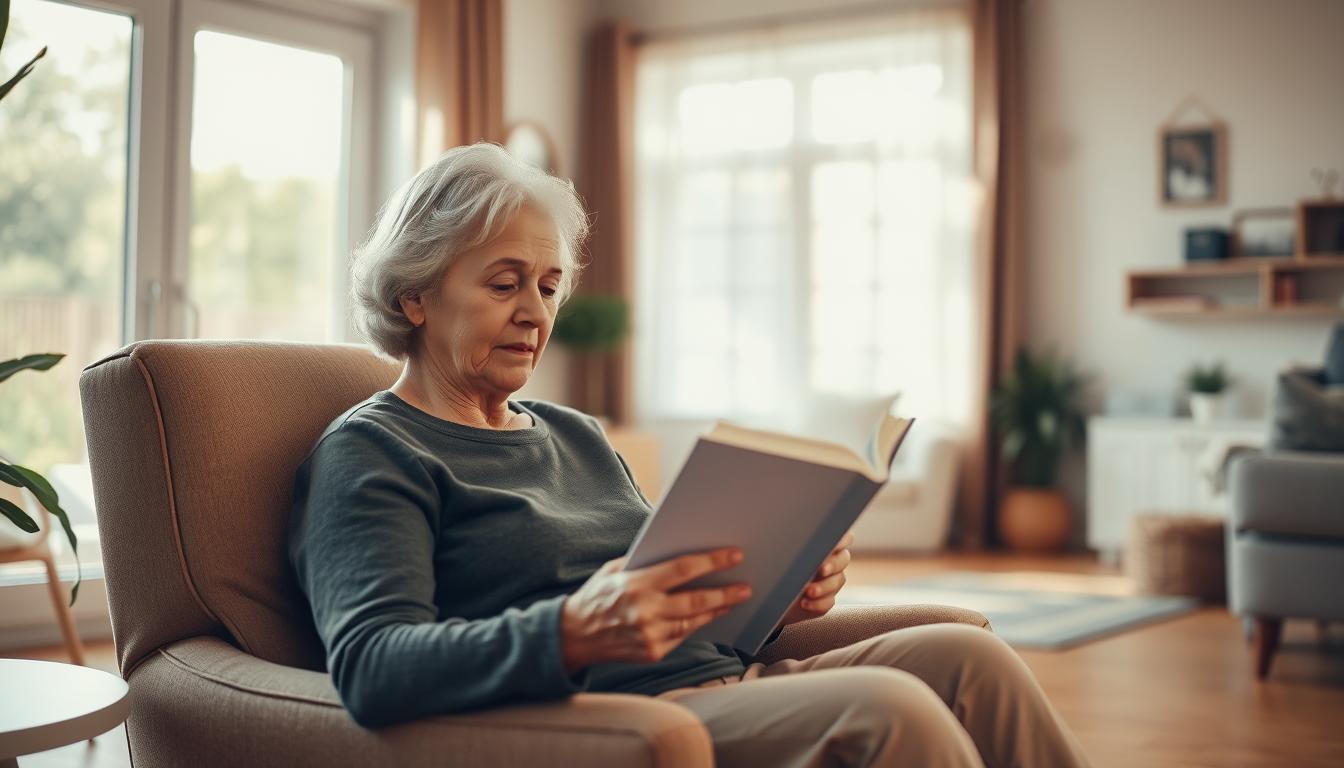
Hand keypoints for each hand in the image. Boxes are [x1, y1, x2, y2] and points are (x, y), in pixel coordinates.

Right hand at [560, 547, 751, 674]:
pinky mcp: (653, 652)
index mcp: (636, 584)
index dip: (712, 562)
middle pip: (696, 600)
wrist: (574, 636)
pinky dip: (697, 625)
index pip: (683, 570)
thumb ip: (644, 562)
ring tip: (734, 600)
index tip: (734, 556)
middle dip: (725, 592)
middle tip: (746, 586)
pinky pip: (683, 636)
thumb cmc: (596, 596)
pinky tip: (710, 615)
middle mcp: (645, 611)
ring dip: (717, 610)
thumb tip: (678, 550)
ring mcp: (650, 635)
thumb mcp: (614, 569)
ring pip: (694, 621)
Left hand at [778, 531, 852, 627]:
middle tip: (821, 569)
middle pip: (843, 558)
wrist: (769, 594)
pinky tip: (805, 603)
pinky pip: (829, 602)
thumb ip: (788, 544)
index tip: (832, 543)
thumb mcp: (778, 553)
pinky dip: (818, 603)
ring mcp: (830, 581)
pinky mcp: (826, 600)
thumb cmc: (773, 567)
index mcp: (822, 545)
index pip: (842, 537)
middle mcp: (830, 562)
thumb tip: (786, 534)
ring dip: (823, 586)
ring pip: (838, 581)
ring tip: (808, 591)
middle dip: (833, 564)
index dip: (841, 539)